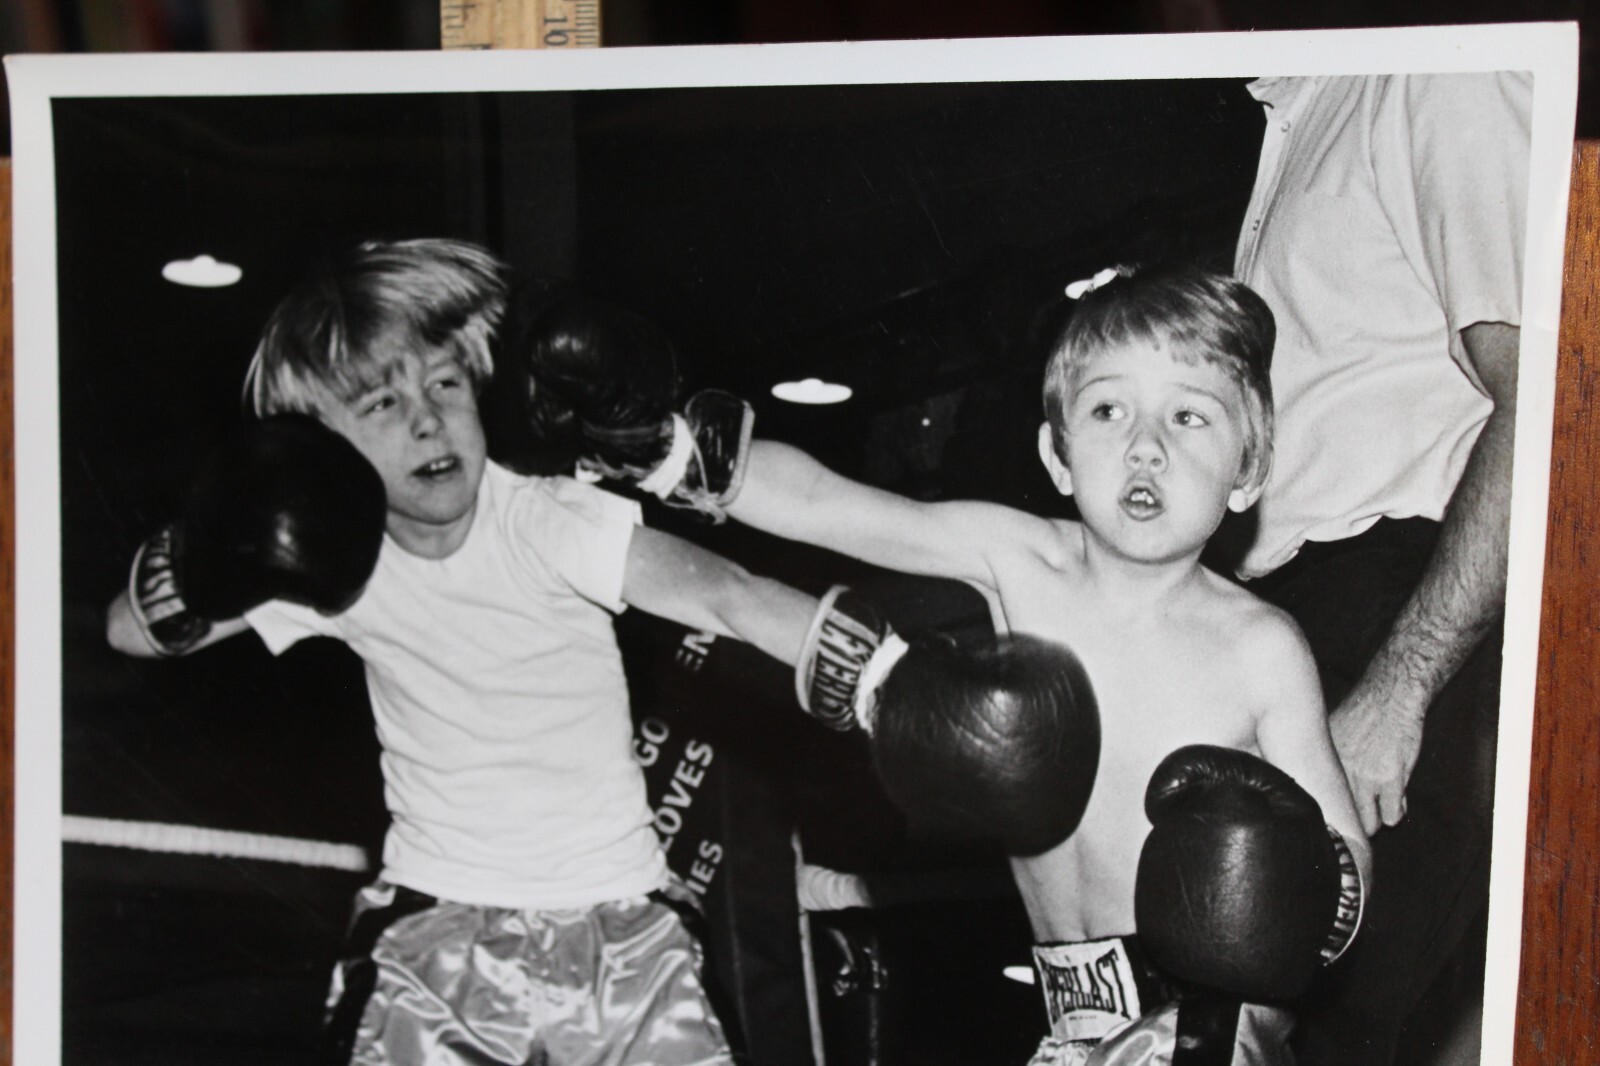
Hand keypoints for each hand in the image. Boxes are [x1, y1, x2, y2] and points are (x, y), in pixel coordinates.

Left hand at [1328, 678, 1426, 834]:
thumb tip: (1315, 784)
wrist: (1390, 696)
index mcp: (1322, 764)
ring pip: (1371, 824)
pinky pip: (1393, 815)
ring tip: (1381, 806)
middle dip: (1354, 825)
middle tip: (1361, 821)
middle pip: (1344, 821)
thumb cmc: (1362, 713)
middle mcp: (1339, 773)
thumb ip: (1325, 762)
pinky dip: (1397, 811)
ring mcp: (1365, 778)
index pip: (1319, 805)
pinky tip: (1397, 798)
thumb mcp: (1330, 735)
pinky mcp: (1391, 779)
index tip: (1335, 823)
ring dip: (1377, 819)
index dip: (1329, 816)